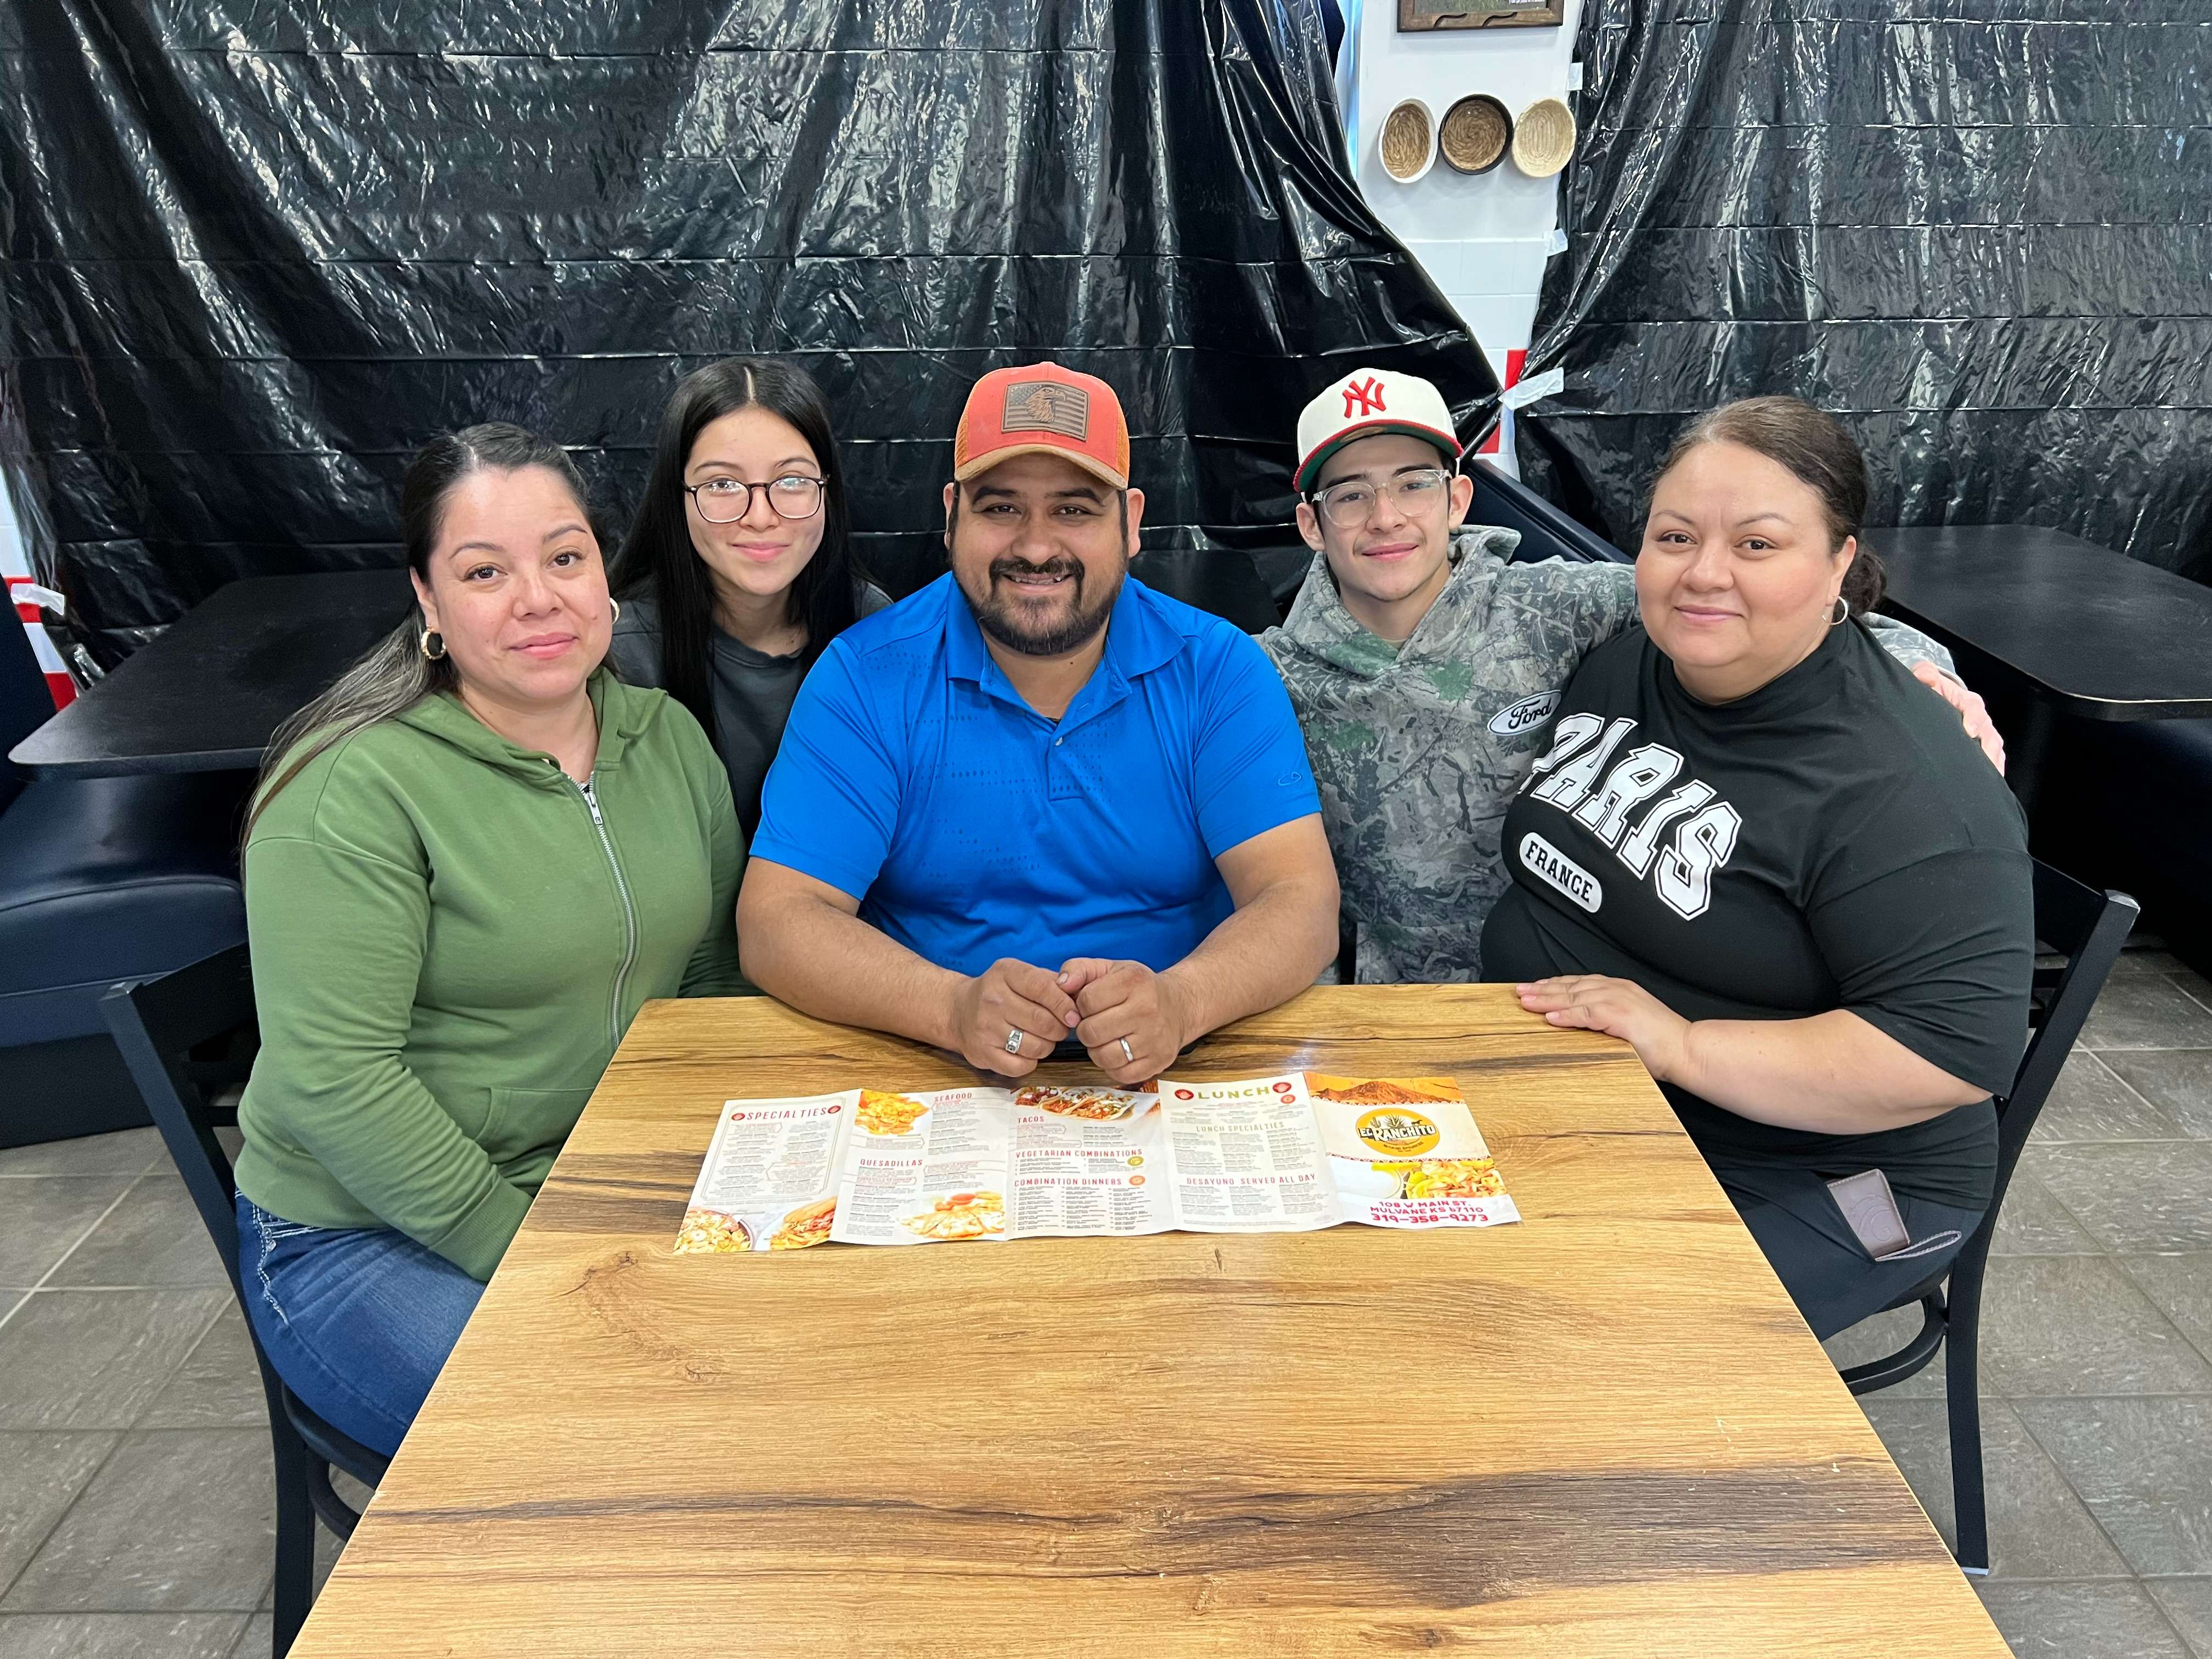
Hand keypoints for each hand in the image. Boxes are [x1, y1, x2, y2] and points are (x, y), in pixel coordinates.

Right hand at [947, 959, 1078, 1077]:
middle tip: (1060, 1028)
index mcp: (1005, 973)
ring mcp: (985, 1028)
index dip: (1064, 1004)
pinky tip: (1026, 1051)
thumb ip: (1049, 981)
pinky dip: (1031, 1061)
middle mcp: (991, 999)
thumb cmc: (999, 992)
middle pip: (1043, 1021)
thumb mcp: (1020, 974)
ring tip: (1043, 1038)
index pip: (1042, 988)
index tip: (1074, 1015)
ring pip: (1036, 1046)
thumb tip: (1077, 997)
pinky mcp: (982, 1053)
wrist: (958, 1011)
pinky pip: (1021, 1066)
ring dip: (1047, 1046)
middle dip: (1060, 1028)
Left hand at [1058, 958, 1192, 1085]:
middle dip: (1085, 1029)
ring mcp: (1155, 1038)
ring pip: (1103, 1056)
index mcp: (1133, 982)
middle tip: (1095, 1024)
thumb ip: (1078, 969)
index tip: (1090, 1006)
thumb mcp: (1109, 969)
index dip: (1080, 1006)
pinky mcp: (1159, 1061)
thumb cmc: (1138, 988)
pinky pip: (1120, 1074)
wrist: (1179, 1006)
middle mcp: (1147, 1010)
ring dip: (1097, 1050)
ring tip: (1105, 1039)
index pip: (1086, 1001)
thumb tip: (1060, 984)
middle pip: (1091, 1031)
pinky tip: (1118, 1051)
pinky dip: (1112, 1066)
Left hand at [1516, 975, 1691, 1083]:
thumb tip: (1576, 1027)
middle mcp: (1618, 989)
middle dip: (1543, 988)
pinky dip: (1567, 1014)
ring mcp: (1620, 1000)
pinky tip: (1550, 1017)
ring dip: (1547, 999)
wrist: (1688, 1051)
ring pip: (1575, 996)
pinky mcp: (1621, 1015)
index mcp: (1619, 990)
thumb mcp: (1627, 1027)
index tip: (1533, 988)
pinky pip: (1587, 1013)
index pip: (1579, 984)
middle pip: (1571, 986)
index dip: (1554, 985)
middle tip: (1519, 992)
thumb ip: (1604, 1022)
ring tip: (1526, 1002)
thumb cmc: (1661, 1044)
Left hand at [1911, 660, 2005, 774]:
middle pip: (1990, 733)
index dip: (1974, 718)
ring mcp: (1983, 735)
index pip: (1975, 707)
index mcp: (1968, 701)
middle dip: (1988, 747)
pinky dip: (1994, 770)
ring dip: (1993, 762)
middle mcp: (1980, 718)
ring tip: (1988, 778)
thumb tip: (1927, 679)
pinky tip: (1990, 783)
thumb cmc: (1932, 689)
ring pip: (1994, 749)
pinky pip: (1993, 760)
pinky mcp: (1983, 748)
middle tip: (1983, 761)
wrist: (1936, 699)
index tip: (1969, 731)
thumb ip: (1925, 674)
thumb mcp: (1925, 675)